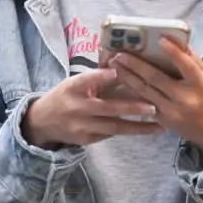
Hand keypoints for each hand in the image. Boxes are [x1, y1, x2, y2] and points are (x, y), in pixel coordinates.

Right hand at [21, 68, 163, 149]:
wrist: (43, 121)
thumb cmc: (66, 95)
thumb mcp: (76, 82)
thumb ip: (97, 76)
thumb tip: (124, 62)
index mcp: (72, 87)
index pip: (86, 80)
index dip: (101, 76)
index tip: (117, 71)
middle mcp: (76, 107)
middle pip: (106, 108)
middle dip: (131, 108)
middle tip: (153, 106)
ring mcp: (81, 126)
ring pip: (114, 127)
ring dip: (138, 127)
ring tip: (159, 125)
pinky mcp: (86, 140)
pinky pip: (111, 134)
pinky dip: (129, 131)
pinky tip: (147, 129)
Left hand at [106, 37, 202, 165]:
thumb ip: (192, 59)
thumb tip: (176, 40)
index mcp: (199, 84)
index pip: (186, 65)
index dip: (173, 52)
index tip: (160, 39)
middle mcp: (184, 98)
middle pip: (156, 78)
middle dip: (136, 64)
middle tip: (120, 52)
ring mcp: (171, 110)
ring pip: (144, 90)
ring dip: (127, 76)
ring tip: (114, 63)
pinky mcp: (161, 119)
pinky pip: (143, 101)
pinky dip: (130, 89)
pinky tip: (120, 79)